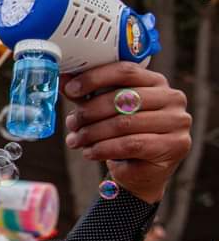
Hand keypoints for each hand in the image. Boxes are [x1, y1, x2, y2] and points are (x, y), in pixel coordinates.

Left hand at [62, 62, 190, 202]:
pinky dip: (104, 148)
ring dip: (92, 133)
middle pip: (123, 99)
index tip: (70, 89)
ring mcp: (177, 121)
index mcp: (156, 81)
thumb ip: (87, 94)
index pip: (125, 71)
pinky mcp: (174, 145)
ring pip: (125, 123)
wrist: (141, 169)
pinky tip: (89, 152)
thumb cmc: (122, 134)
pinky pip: (131, 145)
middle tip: (71, 123)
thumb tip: (63, 78)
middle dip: (89, 112)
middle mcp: (172, 98)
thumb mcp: (103, 110)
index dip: (95, 78)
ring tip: (75, 140)